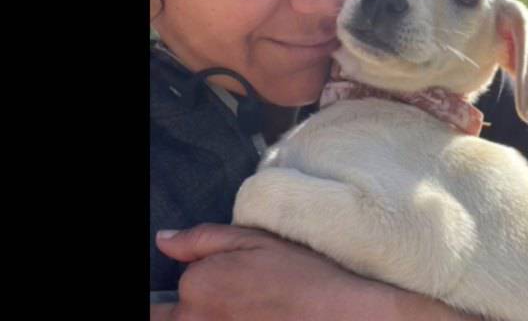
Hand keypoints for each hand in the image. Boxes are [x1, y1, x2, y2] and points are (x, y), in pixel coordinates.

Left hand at [154, 223, 481, 320]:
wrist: (339, 315)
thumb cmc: (302, 274)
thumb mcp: (254, 239)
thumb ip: (202, 239)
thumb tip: (164, 240)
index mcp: (199, 285)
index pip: (174, 291)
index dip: (197, 285)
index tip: (223, 284)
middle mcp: (198, 320)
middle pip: (179, 314)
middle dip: (202, 305)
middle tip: (242, 297)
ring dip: (216, 315)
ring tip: (254, 308)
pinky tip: (257, 316)